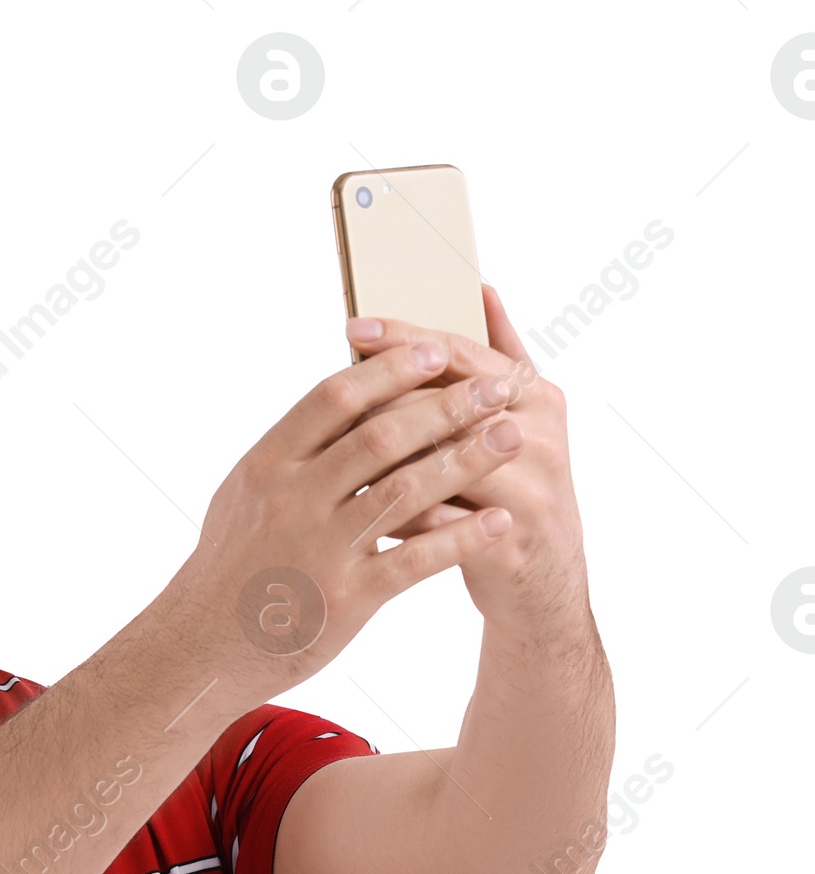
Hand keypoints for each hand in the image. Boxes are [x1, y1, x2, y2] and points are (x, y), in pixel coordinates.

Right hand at [181, 332, 522, 711]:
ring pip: (406, 489)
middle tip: (499, 384)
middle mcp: (294, 499)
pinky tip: (496, 522)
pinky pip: (414, 559)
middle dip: (448, 405)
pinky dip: (460, 537)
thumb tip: (338, 400)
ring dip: (466, 459)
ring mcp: (321, 548)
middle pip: (382, 435)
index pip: (336, 397)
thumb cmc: (227, 567)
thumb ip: (291, 451)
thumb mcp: (244, 495)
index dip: (392, 369)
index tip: (439, 348)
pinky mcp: (346, 597)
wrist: (202, 647)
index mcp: (269, 464)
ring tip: (513, 437)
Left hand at [350, 286, 588, 641]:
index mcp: (536, 394)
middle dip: (383, 395)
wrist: (544, 583)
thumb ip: (499, 357)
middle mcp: (537, 434)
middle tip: (329, 392)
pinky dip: (395, 515)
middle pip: (446, 402)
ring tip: (332, 449)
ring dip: (384, 457)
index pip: (462, 353)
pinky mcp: (508, 540)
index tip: (352, 329)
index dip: (405, 339)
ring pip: (441, 461)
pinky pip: (439, 523)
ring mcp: (529, 488)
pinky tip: (353, 511)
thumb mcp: (519, 418)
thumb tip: (481, 290)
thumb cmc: (514, 490)